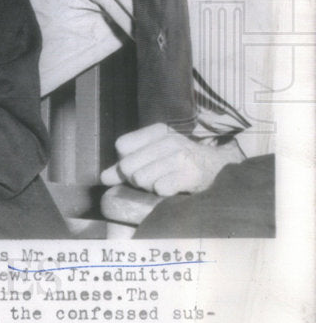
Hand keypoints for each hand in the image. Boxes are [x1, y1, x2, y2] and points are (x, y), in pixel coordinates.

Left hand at [100, 123, 244, 196]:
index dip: (125, 160)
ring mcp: (181, 157)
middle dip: (135, 178)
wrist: (218, 168)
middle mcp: (169, 140)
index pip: (122, 145)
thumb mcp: (154, 155)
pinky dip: (162, 191)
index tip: (139, 163)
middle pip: (128, 165)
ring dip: (149, 186)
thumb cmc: (180, 162)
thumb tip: (103, 178)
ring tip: (162, 182)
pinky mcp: (190, 174)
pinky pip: (160, 188)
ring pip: (141, 178)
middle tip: (151, 178)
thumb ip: (125, 166)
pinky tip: (172, 188)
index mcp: (157, 131)